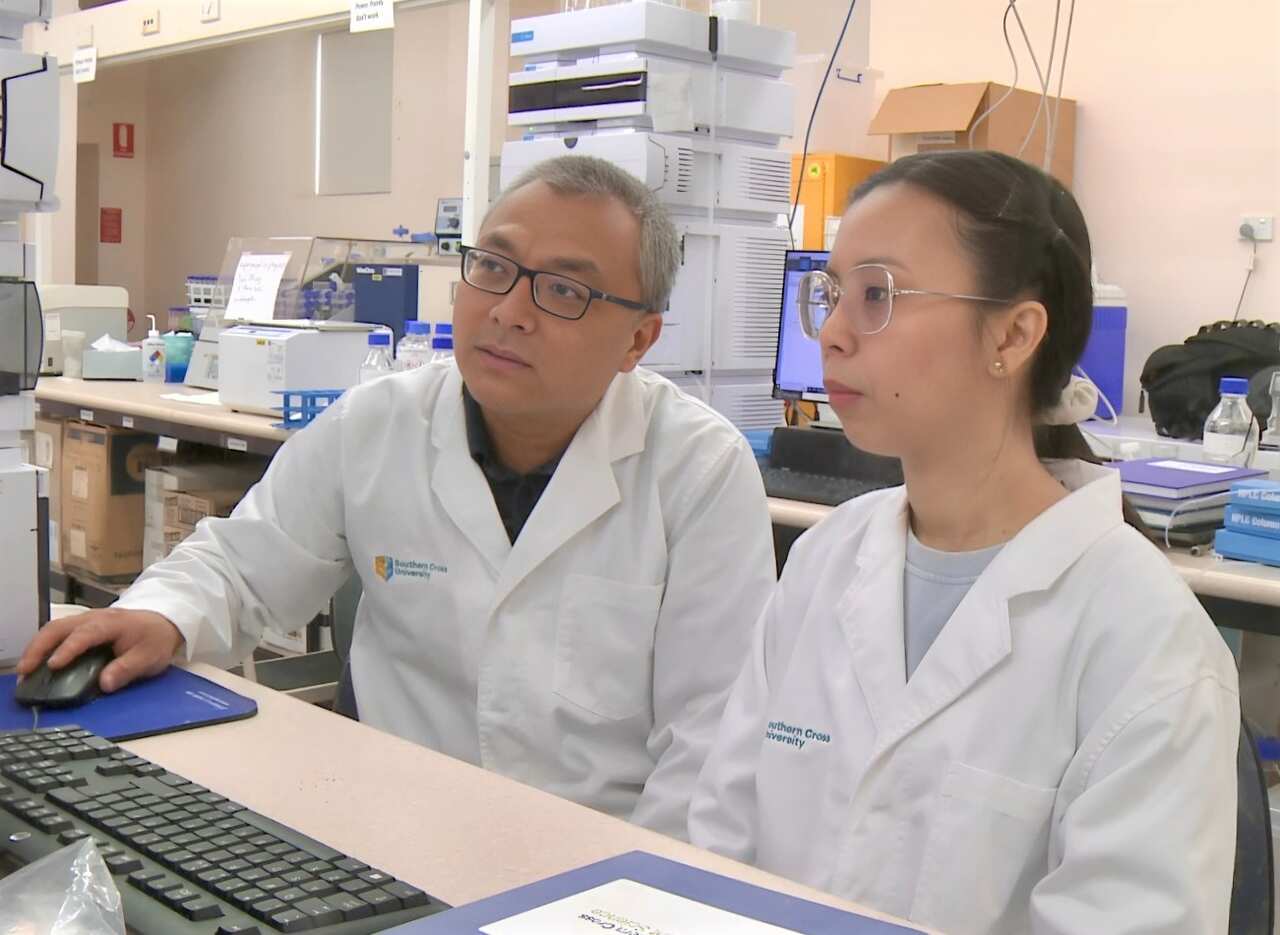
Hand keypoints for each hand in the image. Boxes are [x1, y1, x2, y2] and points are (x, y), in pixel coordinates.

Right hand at [16, 608, 185, 693]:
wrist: (162, 621)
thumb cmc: (154, 639)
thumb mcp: (149, 657)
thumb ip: (127, 669)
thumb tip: (105, 684)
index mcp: (111, 624)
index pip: (85, 635)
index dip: (68, 649)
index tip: (53, 665)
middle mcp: (93, 618)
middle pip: (59, 628)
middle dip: (39, 648)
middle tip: (25, 671)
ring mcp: (84, 620)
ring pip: (53, 628)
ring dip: (36, 647)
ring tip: (24, 670)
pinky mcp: (80, 626)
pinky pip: (56, 632)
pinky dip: (42, 645)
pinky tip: (34, 663)